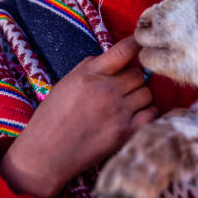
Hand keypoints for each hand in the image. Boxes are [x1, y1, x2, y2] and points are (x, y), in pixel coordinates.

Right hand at [0, 37, 156, 197]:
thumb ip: (92, 66)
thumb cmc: (53, 116)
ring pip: (147, 93)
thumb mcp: (67, 82)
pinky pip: (151, 114)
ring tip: (126, 105)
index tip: (139, 44)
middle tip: (121, 89)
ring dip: (140, 97)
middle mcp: (106, 90)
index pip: (123, 51)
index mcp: (90, 75)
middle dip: (132, 80)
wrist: (45, 154)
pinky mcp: (125, 133)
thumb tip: (117, 58)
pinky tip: (135, 117)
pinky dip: (147, 113)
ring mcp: (117, 112)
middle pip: (139, 74)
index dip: (136, 44)